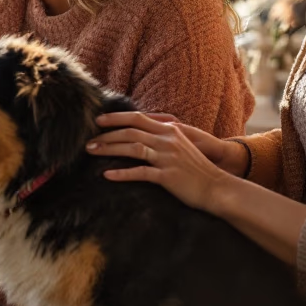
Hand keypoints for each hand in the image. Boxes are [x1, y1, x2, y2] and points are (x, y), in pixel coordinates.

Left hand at [86, 111, 244, 212]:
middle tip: (88, 141)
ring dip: (109, 149)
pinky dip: (122, 173)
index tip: (98, 121)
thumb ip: (162, 136)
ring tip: (92, 152)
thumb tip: (140, 132)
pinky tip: (108, 174)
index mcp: (169, 131)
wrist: (217, 188)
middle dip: (107, 135)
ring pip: (132, 148)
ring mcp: (167, 158)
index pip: (137, 118)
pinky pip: (140, 172)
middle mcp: (167, 140)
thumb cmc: (196, 169)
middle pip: (130, 132)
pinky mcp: (167, 176)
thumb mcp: (180, 145)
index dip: (116, 118)